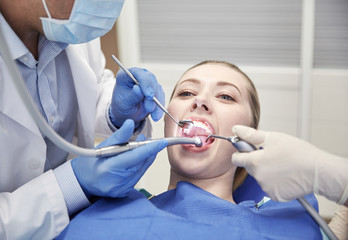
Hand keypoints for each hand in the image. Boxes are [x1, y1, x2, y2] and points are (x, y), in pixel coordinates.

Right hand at [71, 119, 166, 197]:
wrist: (82, 181)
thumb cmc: (90, 162)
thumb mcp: (102, 146)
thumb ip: (119, 136)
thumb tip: (130, 124)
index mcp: (109, 168)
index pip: (135, 156)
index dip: (150, 149)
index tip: (162, 142)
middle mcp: (117, 181)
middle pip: (140, 163)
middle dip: (148, 151)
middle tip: (149, 141)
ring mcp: (121, 188)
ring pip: (141, 170)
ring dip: (144, 158)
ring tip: (141, 148)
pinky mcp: (124, 192)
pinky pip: (138, 176)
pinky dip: (139, 167)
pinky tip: (135, 160)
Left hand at [110, 67, 164, 127]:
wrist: (127, 113)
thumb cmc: (122, 105)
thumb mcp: (124, 103)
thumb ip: (132, 95)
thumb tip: (138, 88)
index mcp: (126, 75)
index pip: (138, 74)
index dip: (145, 83)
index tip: (149, 96)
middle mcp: (139, 75)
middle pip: (151, 80)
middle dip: (153, 96)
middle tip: (150, 109)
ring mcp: (148, 82)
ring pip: (157, 89)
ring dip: (157, 104)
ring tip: (154, 116)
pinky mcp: (156, 90)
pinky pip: (160, 97)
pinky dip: (160, 107)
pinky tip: (157, 115)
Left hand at [231, 125, 347, 203]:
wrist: (318, 171)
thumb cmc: (297, 152)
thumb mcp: (272, 138)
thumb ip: (251, 135)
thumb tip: (235, 129)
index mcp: (254, 161)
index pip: (236, 159)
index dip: (241, 152)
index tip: (248, 149)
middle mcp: (257, 176)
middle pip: (249, 167)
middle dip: (256, 161)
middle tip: (272, 155)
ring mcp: (266, 188)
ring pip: (260, 177)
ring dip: (266, 172)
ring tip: (282, 165)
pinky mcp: (275, 196)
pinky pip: (269, 187)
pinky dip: (274, 182)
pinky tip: (285, 176)